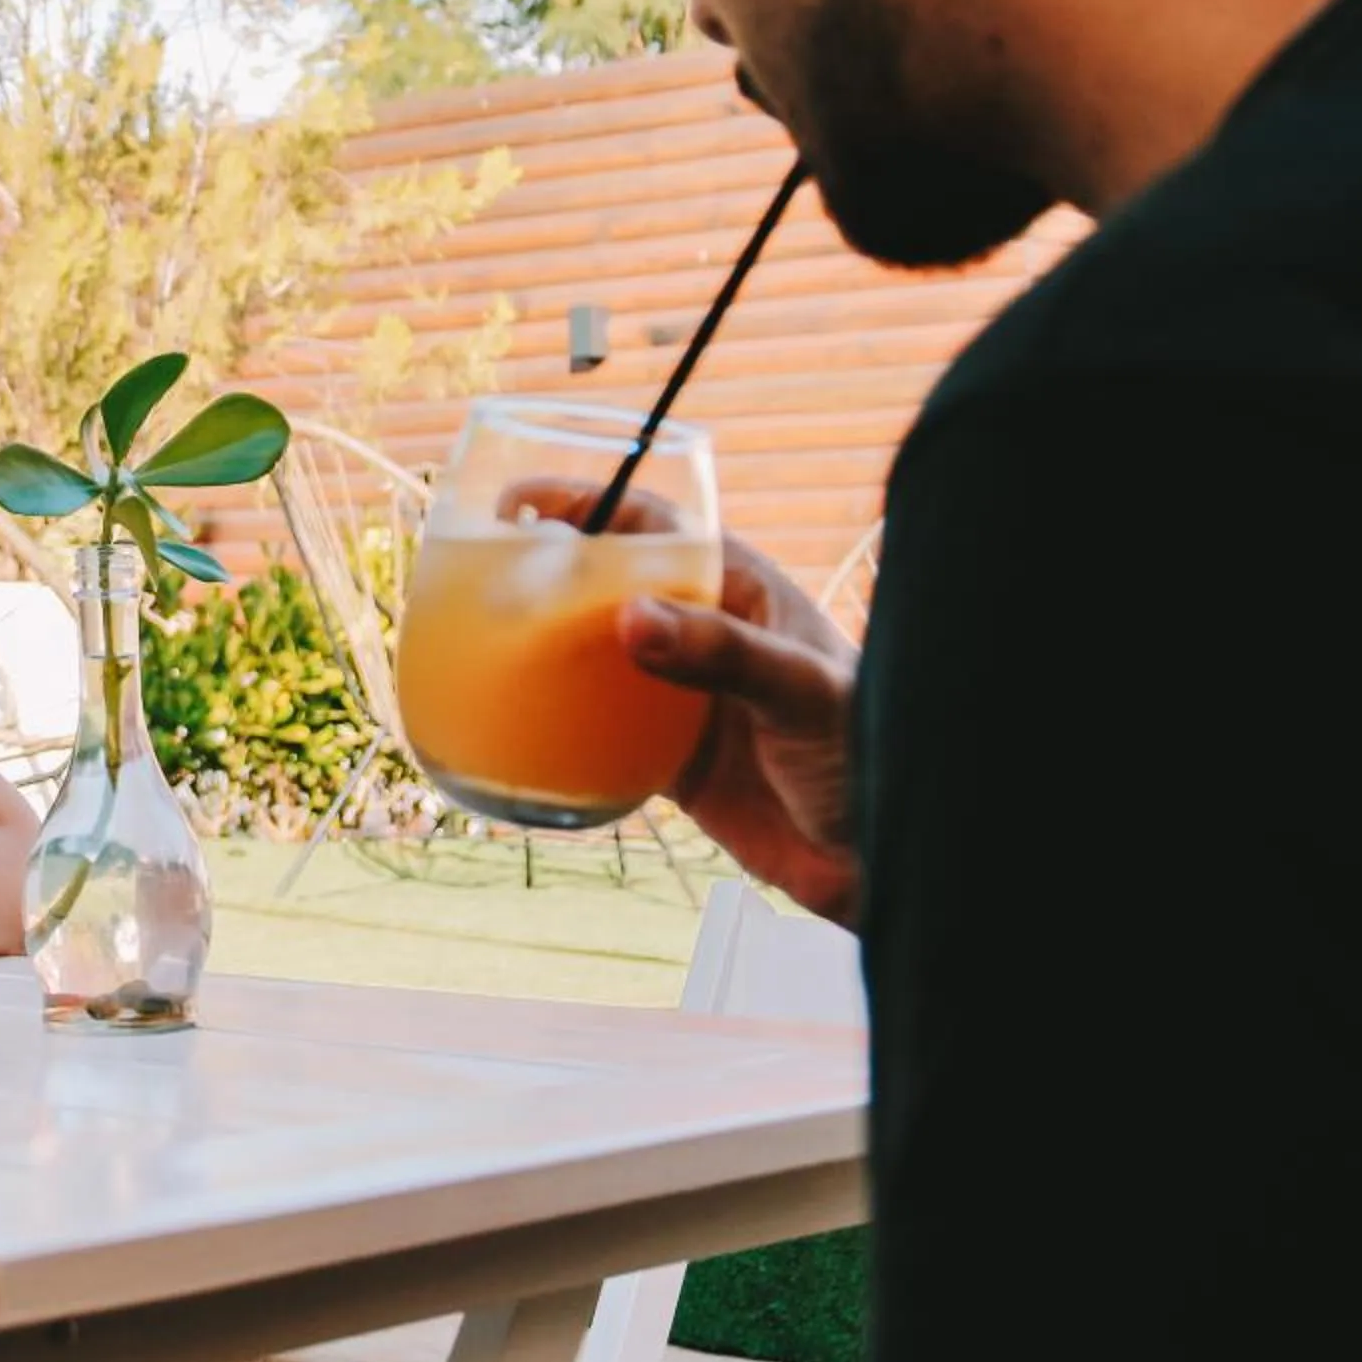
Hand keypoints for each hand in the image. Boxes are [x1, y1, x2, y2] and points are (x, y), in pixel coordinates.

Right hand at [506, 483, 861, 924]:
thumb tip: (626, 619)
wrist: (883, 860)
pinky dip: (556, 724)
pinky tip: (516, 725)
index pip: (651, 523)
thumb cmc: (868, 755)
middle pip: (608, 582)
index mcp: (740, 589)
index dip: (585, 502)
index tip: (517, 504)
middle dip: (545, 571)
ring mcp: (684, 694)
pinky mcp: (672, 758)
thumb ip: (722, 653)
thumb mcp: (800, 691)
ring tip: (478, 643)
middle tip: (478, 574)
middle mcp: (705, 631)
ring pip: (595, 654)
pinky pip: (598, 728)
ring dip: (545, 646)